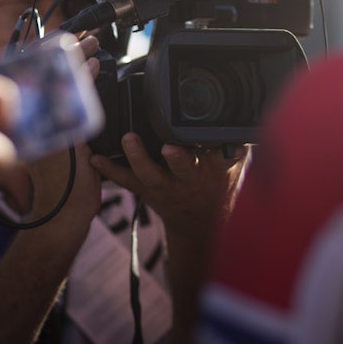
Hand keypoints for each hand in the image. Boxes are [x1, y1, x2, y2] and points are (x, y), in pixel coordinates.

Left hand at [90, 134, 248, 241]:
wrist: (200, 223)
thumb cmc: (217, 186)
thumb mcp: (234, 168)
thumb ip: (236, 144)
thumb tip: (248, 120)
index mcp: (213, 172)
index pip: (219, 160)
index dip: (220, 153)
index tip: (221, 144)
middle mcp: (188, 180)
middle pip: (183, 169)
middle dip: (177, 159)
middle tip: (169, 147)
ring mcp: (164, 187)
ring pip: (151, 175)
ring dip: (139, 158)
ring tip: (129, 139)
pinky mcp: (145, 190)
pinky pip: (125, 181)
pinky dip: (108, 169)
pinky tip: (94, 158)